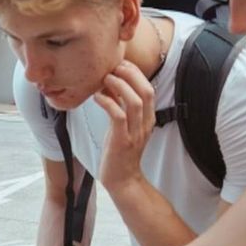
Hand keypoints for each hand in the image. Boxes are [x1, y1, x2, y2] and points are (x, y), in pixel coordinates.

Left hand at [94, 60, 155, 191]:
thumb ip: (121, 107)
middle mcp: (145, 124)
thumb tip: (108, 87)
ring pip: (135, 102)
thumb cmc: (120, 152)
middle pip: (146, 91)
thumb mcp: (124, 127)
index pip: (149, 89)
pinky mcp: (122, 140)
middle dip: (131, 75)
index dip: (136, 74)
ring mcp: (135, 132)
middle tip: (114, 67)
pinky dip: (108, 103)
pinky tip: (97, 97)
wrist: (123, 180)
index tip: (120, 65)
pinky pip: (118, 116)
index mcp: (148, 119)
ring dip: (120, 86)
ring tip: (105, 78)